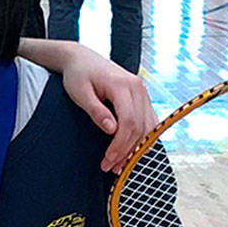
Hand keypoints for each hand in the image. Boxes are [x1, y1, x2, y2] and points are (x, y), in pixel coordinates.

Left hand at [59, 45, 155, 172]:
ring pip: (148, 127)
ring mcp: (142, 92)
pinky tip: (131, 151)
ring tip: (119, 164)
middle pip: (140, 127)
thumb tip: (111, 130)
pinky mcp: (142, 98)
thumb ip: (96, 111)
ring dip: (136, 148)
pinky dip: (142, 138)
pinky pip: (149, 122)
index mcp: (123, 85)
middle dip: (126, 151)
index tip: (108, 159)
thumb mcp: (80, 93)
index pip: (128, 121)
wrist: (82, 59)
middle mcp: (138, 88)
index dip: (120, 145)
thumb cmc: (78, 74)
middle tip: (110, 167)